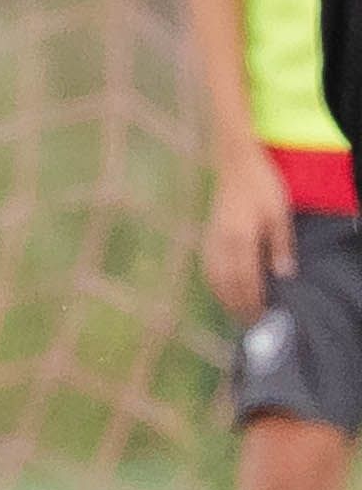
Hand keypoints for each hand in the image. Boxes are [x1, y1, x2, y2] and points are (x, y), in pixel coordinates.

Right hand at [203, 152, 296, 324]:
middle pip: (226, 284)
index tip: (262, 318)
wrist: (235, 165)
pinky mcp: (207, 236)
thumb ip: (280, 246)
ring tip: (236, 313)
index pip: (245, 280)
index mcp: (239, 240)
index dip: (253, 301)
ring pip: (213, 278)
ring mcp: (210, 241)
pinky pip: (207, 268)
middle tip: (250, 324)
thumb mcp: (279, 215)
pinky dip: (214, 284)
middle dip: (238, 306)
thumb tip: (283, 276)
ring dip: (224, 298)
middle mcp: (220, 244)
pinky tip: (222, 290)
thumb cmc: (262, 187)